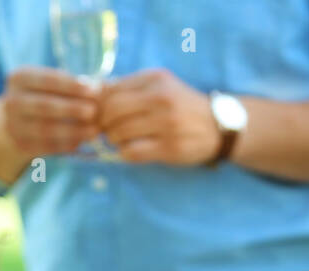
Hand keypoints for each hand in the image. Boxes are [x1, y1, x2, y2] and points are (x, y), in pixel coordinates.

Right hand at [0, 66, 99, 155]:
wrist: (16, 120)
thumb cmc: (43, 95)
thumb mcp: (49, 83)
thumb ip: (70, 85)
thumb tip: (97, 89)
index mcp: (19, 78)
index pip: (47, 80)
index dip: (71, 85)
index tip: (94, 90)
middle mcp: (12, 101)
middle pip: (44, 106)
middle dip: (71, 108)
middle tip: (93, 111)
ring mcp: (14, 125)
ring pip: (46, 129)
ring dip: (73, 131)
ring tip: (94, 131)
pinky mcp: (21, 145)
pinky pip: (46, 146)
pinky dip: (66, 144)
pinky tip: (82, 141)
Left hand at [100, 68, 220, 164]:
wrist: (218, 126)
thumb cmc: (180, 106)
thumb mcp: (159, 86)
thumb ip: (128, 87)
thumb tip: (91, 92)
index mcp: (155, 79)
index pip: (110, 91)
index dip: (98, 106)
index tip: (100, 115)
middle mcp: (161, 98)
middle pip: (111, 112)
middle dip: (103, 124)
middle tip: (107, 130)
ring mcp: (167, 124)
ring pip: (119, 133)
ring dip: (114, 140)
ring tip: (121, 140)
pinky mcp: (170, 147)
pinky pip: (132, 152)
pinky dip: (125, 153)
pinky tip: (131, 150)